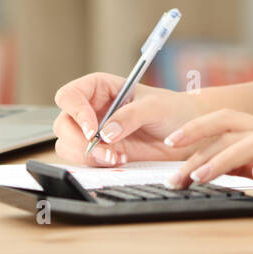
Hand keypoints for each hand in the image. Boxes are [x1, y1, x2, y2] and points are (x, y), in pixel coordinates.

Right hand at [52, 72, 200, 166]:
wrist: (188, 134)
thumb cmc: (174, 110)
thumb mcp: (155, 106)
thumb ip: (130, 116)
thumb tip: (106, 133)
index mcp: (100, 88)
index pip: (70, 95)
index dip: (76, 112)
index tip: (92, 129)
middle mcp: (92, 109)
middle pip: (64, 124)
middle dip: (79, 141)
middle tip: (105, 151)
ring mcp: (95, 133)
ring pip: (68, 145)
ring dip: (87, 156)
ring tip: (116, 158)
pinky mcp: (102, 152)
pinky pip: (85, 161)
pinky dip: (97, 165)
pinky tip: (120, 162)